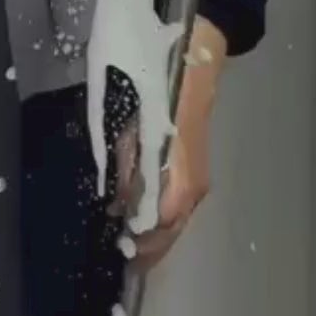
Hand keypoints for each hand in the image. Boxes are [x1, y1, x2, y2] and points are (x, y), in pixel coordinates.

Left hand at [110, 17, 224, 269]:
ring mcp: (198, 180)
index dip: (139, 244)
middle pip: (171, 231)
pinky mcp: (195, 171)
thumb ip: (126, 171)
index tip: (118, 253)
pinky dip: (160, 219)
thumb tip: (117, 205)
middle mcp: (194, 187)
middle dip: (147, 248)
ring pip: (175, 221)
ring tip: (128, 245)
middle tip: (122, 258)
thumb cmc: (160, 88)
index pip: (159, 227)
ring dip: (153, 236)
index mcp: (179, 178)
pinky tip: (141, 220)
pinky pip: (177, 206)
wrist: (195, 58)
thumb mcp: (131, 128)